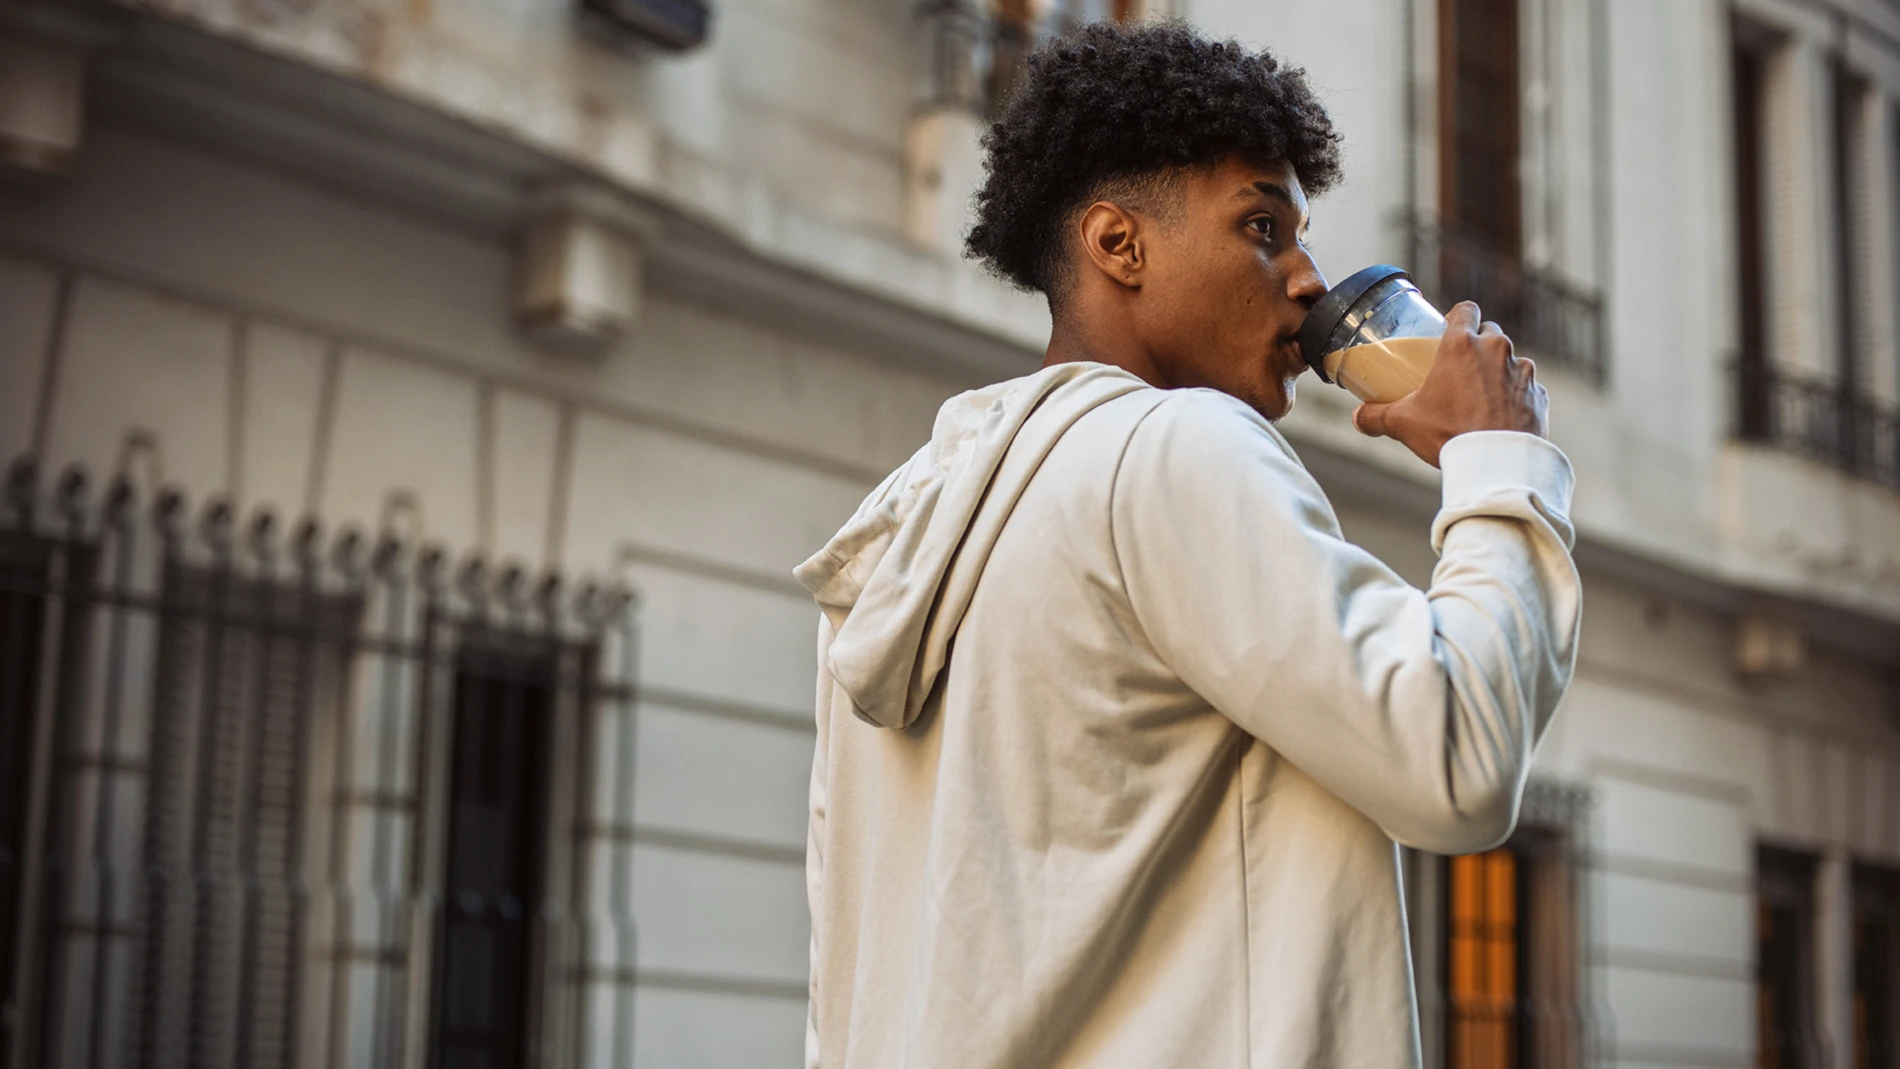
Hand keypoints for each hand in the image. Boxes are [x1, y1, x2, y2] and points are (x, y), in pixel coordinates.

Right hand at [1350, 301, 1547, 467]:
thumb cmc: (1449, 435)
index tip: (1449, 332)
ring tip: (1482, 398)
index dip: (1457, 317)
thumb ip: (1376, 416)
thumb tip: (1357, 418)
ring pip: (1510, 360)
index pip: (1466, 309)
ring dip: (1498, 372)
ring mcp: (1522, 371)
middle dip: (1478, 346)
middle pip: (1489, 333)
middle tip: (1461, 370)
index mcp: (1462, 344)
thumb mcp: (1403, 423)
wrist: (1496, 464)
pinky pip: (1526, 388)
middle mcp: (1496, 349)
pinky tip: (1502, 417)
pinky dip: (1515, 397)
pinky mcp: (1539, 395)